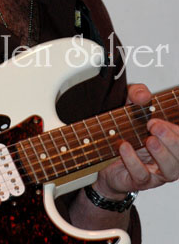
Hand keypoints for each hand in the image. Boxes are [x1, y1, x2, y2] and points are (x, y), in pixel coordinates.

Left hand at [94, 83, 178, 198]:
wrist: (103, 158)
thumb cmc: (124, 132)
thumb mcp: (128, 107)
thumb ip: (136, 95)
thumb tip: (143, 95)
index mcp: (169, 141)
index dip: (174, 130)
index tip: (156, 119)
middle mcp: (168, 159)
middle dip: (172, 140)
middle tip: (154, 126)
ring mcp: (155, 173)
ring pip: (170, 170)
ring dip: (161, 154)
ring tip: (149, 140)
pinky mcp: (138, 181)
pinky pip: (142, 175)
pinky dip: (134, 161)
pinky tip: (125, 147)